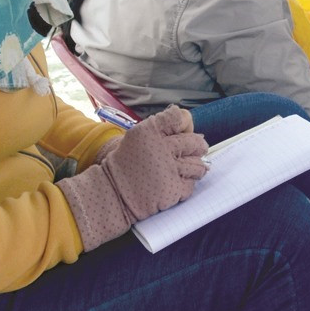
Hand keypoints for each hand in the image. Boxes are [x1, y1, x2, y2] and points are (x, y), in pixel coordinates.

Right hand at [59, 106, 207, 250]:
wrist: (111, 193)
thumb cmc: (128, 163)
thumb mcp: (138, 136)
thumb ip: (163, 126)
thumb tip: (190, 123)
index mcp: (149, 131)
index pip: (180, 117)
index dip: (184, 124)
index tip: (179, 132)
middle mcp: (160, 148)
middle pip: (196, 142)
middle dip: (196, 148)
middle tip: (188, 153)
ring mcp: (168, 170)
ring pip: (198, 165)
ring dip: (193, 168)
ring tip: (181, 170)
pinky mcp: (172, 190)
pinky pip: (191, 184)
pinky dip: (185, 184)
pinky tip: (172, 183)